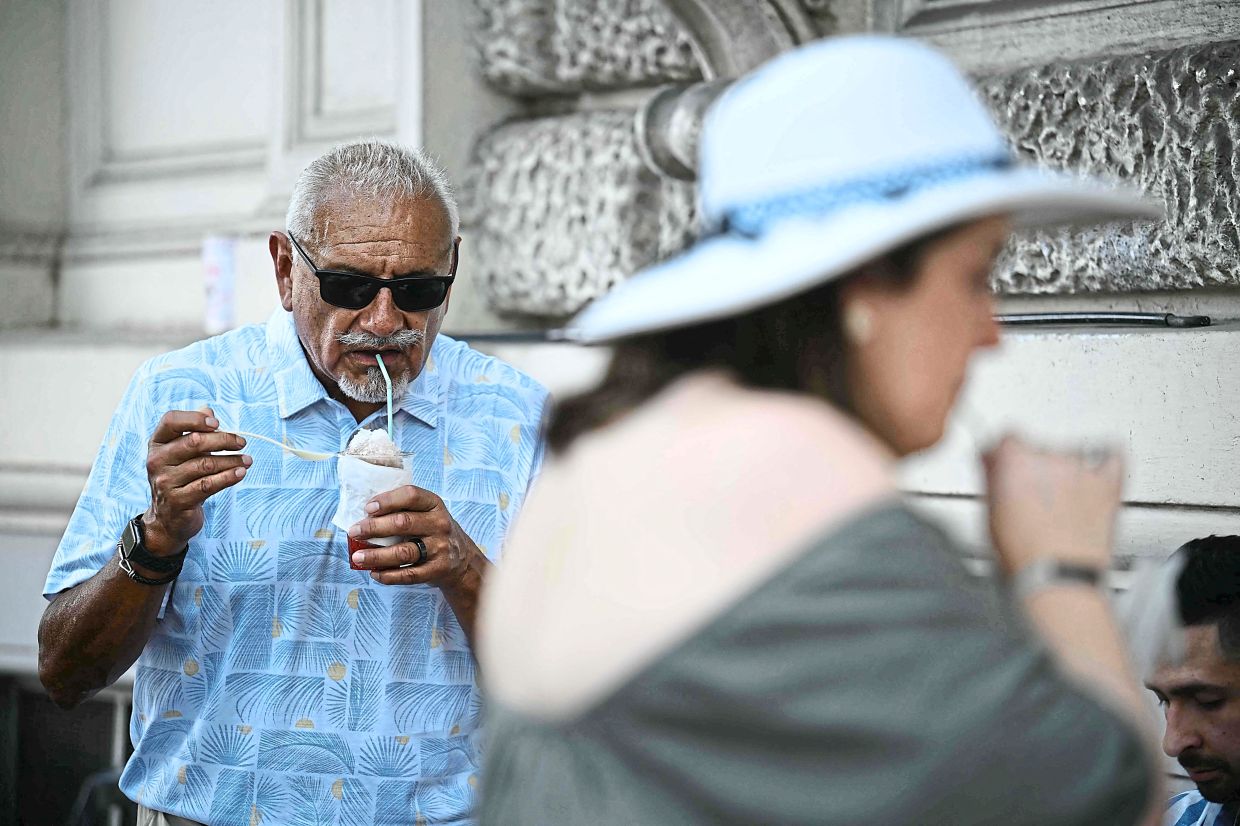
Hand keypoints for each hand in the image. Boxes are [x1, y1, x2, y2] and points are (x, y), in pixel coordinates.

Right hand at [142, 407, 249, 555]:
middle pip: (193, 442)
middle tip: (242, 442)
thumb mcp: (184, 453)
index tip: (218, 423)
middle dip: (223, 440)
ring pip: (205, 464)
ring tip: (247, 460)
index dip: (195, 418)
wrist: (169, 517)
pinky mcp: (178, 500)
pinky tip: (241, 472)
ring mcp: (165, 482)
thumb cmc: (181, 478)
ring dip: (231, 461)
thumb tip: (209, 409)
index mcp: (157, 443)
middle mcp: (156, 461)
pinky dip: (228, 477)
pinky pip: (208, 485)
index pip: (171, 420)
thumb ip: (195, 431)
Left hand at [347, 485, 480, 590]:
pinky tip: (374, 574)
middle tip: (354, 532)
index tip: (368, 508)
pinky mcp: (438, 569)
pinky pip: (409, 574)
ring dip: (376, 555)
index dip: (387, 500)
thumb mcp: (428, 513)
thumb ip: (403, 510)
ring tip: (357, 557)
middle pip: (403, 523)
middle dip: (374, 527)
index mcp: (434, 504)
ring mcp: (440, 548)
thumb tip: (364, 517)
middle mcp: (439, 524)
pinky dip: (389, 576)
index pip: (411, 495)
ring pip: (404, 552)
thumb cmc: (433, 531)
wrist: (462, 559)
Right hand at [983, 435, 1122, 576]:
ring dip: (1066, 472)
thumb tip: (991, 463)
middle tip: (1034, 498)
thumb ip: (991, 479)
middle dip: (1035, 469)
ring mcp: (1080, 467)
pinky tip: (1092, 478)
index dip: (1005, 456)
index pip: (1006, 439)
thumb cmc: (1024, 556)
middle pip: (1038, 448)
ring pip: (1071, 454)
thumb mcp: (989, 514)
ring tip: (1063, 503)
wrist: (1059, 578)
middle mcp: (1047, 455)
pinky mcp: (1108, 482)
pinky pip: (1110, 456)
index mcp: (1013, 460)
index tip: (1004, 467)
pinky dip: (1102, 464)